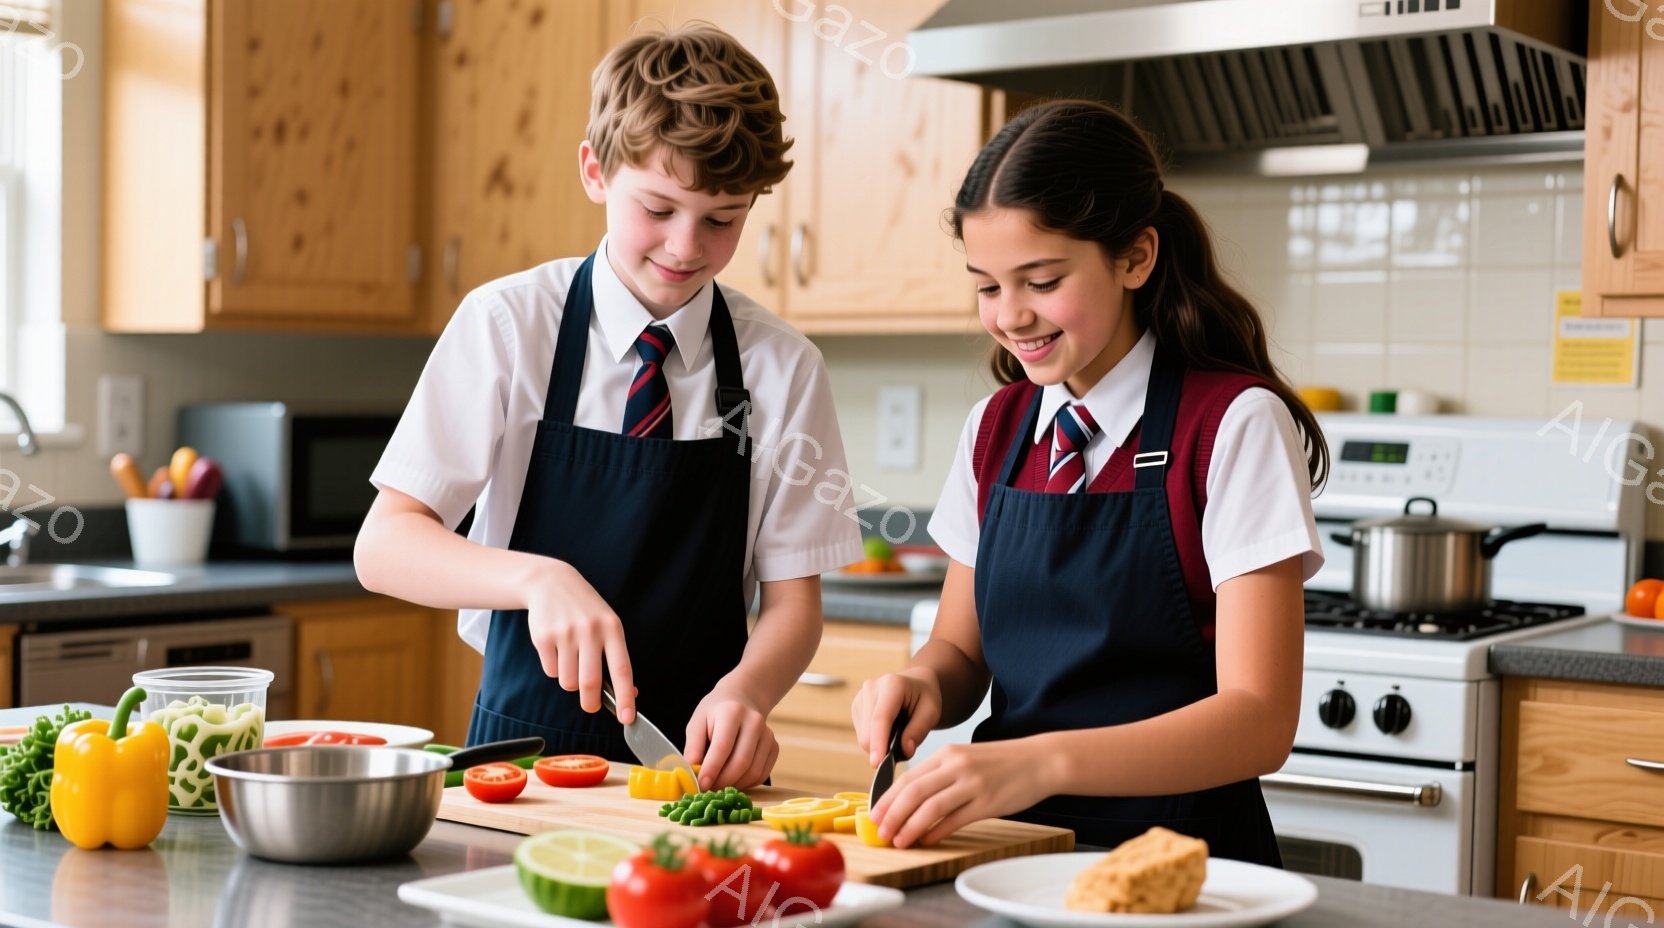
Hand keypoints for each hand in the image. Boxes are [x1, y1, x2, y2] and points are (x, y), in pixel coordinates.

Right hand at [524, 559, 635, 722]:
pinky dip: (555, 668)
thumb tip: (629, 694)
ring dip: (570, 681)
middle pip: (590, 683)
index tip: (627, 717)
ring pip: (568, 682)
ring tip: (571, 660)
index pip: (622, 669)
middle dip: (591, 703)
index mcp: (612, 628)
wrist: (551, 582)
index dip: (625, 697)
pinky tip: (556, 648)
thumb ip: (616, 656)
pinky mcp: (543, 637)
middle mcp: (590, 630)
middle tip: (591, 706)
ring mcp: (565, 633)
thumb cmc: (585, 610)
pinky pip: (551, 671)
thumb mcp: (607, 624)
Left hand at [684, 683, 777, 790]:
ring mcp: (768, 735)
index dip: (712, 769)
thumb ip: (693, 746)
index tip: (701, 785)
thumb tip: (693, 771)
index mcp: (732, 712)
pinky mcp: (774, 747)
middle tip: (708, 790)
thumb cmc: (715, 714)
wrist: (741, 700)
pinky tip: (733, 781)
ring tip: (718, 786)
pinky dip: (746, 784)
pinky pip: (762, 774)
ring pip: (753, 771)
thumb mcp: (697, 722)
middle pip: (741, 761)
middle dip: (723, 781)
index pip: (723, 746)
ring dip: (734, 785)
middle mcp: (754, 722)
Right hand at [851, 671, 941, 766]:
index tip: (877, 764)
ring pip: (863, 737)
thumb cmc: (924, 698)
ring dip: (880, 744)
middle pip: (868, 733)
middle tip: (905, 746)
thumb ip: (919, 730)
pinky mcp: (856, 707)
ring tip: (898, 733)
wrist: (915, 684)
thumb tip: (905, 750)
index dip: (878, 743)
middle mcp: (871, 688)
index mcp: (891, 685)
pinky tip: (889, 729)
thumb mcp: (932, 712)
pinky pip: (861, 734)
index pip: (880, 719)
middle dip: (883, 748)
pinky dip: (875, 739)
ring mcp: (860, 697)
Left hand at [867, 739, 1059, 848]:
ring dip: (910, 827)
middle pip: (913, 792)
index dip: (887, 798)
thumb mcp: (966, 758)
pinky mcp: (987, 803)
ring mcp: (972, 785)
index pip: (908, 777)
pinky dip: (936, 831)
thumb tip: (910, 796)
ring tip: (898, 840)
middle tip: (879, 831)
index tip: (874, 814)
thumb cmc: (1001, 763)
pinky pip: (954, 820)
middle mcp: (956, 766)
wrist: (1039, 761)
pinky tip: (926, 840)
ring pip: (930, 807)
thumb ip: (940, 773)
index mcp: (947, 754)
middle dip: (892, 814)